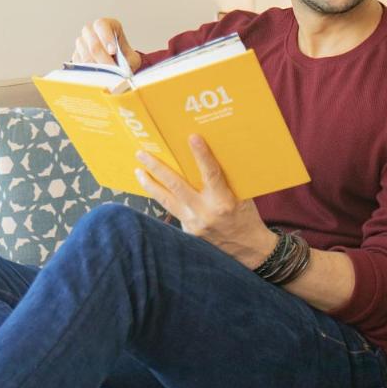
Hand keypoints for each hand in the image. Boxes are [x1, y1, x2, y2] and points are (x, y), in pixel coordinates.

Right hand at [71, 17, 141, 72]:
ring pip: (86, 57)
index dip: (107, 38)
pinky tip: (99, 77)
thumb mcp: (132, 58)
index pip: (102, 25)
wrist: (116, 67)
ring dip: (98, 68)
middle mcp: (91, 31)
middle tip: (112, 70)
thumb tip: (123, 71)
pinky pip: (81, 65)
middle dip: (104, 60)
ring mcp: (81, 43)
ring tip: (108, 76)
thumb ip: (129, 61)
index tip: (113, 51)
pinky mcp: (76, 56)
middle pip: (94, 44)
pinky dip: (90, 73)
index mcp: (106, 25)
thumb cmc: (124, 59)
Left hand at [134, 134, 276, 268]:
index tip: (192, 137)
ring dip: (150, 184)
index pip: (211, 174)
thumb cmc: (246, 218)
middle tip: (142, 153)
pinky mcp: (187, 233)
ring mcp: (194, 224)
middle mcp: (205, 213)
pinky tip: (152, 189)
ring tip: (138, 171)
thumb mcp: (243, 196)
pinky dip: (161, 199)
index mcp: (224, 202)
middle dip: (157, 168)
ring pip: (166, 200)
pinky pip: (172, 212)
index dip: (202, 155)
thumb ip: (226, 180)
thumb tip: (211, 157)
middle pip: (176, 185)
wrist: (248, 250)